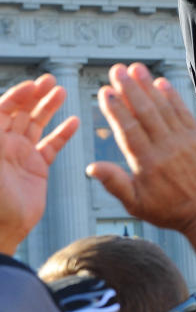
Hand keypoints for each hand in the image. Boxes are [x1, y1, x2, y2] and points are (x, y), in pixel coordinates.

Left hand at [0, 75, 77, 253]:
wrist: (1, 230)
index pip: (2, 110)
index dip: (17, 96)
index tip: (33, 85)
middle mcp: (4, 145)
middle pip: (20, 112)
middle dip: (35, 95)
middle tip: (50, 81)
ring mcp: (21, 155)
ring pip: (37, 125)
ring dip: (49, 107)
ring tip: (62, 92)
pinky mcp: (37, 168)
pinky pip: (52, 146)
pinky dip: (63, 133)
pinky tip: (74, 122)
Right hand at [86, 63, 195, 234]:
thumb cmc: (167, 209)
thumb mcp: (135, 204)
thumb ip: (115, 183)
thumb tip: (91, 166)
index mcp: (148, 164)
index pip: (128, 130)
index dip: (116, 109)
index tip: (105, 91)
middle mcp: (166, 148)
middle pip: (145, 112)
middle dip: (130, 89)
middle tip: (116, 69)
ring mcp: (184, 140)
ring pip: (164, 108)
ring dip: (149, 86)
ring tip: (136, 68)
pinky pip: (183, 112)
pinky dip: (172, 96)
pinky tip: (161, 82)